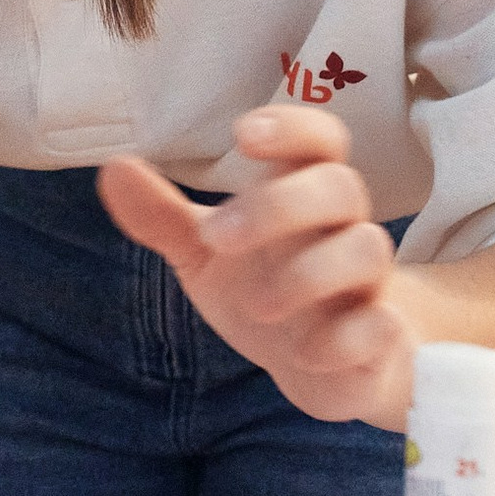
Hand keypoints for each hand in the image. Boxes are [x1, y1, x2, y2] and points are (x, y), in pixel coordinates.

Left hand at [98, 107, 413, 429]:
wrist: (323, 368)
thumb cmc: (264, 287)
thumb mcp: (205, 255)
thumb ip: (162, 216)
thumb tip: (113, 168)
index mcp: (299, 196)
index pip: (319, 140)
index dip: (291, 128)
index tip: (243, 136)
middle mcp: (340, 231)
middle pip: (342, 186)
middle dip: (280, 205)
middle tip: (217, 236)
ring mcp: (367, 285)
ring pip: (368, 250)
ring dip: (310, 273)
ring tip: (256, 305)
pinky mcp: (380, 340)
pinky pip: (381, 327)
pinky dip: (346, 338)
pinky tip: (304, 352)